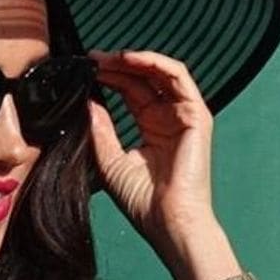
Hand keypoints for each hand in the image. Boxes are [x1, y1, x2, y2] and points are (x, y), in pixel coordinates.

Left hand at [88, 50, 241, 279]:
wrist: (169, 222)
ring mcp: (184, 116)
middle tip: (91, 58)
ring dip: (134, 60)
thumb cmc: (144, 202)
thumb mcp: (110, 161)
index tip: (84, 70)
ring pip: (161, 73)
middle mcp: (169, 120)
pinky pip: (178, 77)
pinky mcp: (196, 116)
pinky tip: (130, 59)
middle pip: (144, 80)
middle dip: (117, 65)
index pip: (131, 93)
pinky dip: (155, 63)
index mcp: (152, 130)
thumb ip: (101, 129)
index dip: (109, 78)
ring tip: (107, 57)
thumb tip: (88, 101)